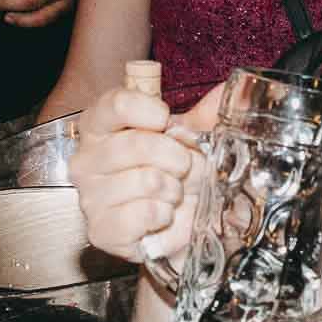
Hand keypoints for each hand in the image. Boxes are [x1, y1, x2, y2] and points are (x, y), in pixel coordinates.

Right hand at [71, 80, 221, 264]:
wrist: (177, 222)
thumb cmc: (175, 172)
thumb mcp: (193, 135)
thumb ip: (208, 112)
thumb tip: (234, 90)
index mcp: (101, 125)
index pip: (115, 104)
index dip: (148, 110)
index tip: (166, 120)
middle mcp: (87, 159)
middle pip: (135, 144)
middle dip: (176, 156)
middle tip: (183, 166)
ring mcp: (90, 197)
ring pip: (146, 181)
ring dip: (174, 189)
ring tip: (173, 193)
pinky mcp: (101, 231)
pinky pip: (143, 216)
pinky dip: (163, 215)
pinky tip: (162, 214)